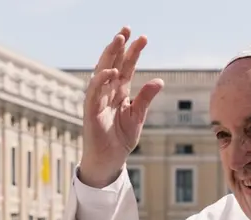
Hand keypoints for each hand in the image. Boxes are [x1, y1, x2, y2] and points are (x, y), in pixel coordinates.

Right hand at [80, 28, 163, 187]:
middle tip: (127, 29)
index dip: (133, 52)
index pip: (126, 67)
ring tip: (118, 40)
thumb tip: (159, 80)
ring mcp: (98, 99)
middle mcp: (107, 91)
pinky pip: (94, 92)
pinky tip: (111, 70)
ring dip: (109, 55)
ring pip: (102, 71)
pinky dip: (101, 80)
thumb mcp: (138, 116)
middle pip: (113, 63)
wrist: (110, 160)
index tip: (143, 38)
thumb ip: (146, 98)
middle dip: (119, 46)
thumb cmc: (121, 139)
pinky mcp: (91, 111)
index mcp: (120, 92)